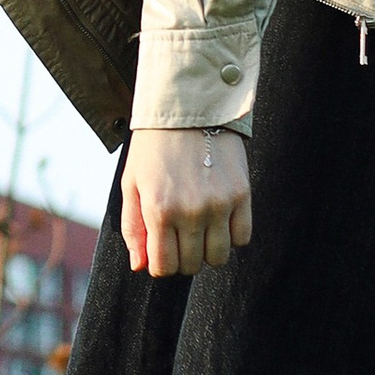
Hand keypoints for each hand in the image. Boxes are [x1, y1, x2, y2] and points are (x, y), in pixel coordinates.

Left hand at [121, 128, 253, 278]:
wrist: (189, 109)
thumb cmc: (153, 148)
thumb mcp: (131, 185)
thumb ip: (133, 228)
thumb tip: (140, 266)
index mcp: (159, 210)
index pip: (164, 266)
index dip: (161, 264)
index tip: (162, 250)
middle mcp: (190, 212)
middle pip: (192, 265)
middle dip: (183, 258)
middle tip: (180, 237)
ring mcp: (219, 204)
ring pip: (219, 257)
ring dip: (208, 249)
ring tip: (200, 227)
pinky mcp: (242, 195)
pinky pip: (243, 237)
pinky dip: (232, 235)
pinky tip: (220, 218)